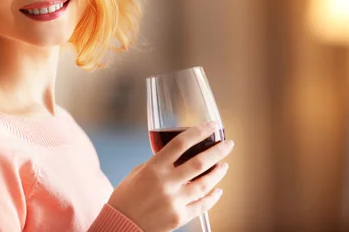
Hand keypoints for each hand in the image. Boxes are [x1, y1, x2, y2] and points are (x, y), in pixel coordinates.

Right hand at [108, 122, 233, 231]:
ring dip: (218, 173)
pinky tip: (218, 190)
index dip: (199, 132)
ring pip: (204, 184)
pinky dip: (212, 197)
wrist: (120, 225)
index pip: (181, 143)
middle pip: (200, 162)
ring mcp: (174, 201)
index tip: (211, 126)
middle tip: (229, 144)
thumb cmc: (126, 197)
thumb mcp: (138, 172)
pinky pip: (202, 205)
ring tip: (224, 165)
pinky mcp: (179, 217)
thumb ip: (158, 164)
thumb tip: (177, 158)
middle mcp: (166, 183)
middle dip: (218, 151)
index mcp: (154, 167)